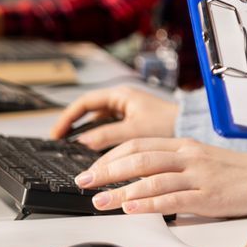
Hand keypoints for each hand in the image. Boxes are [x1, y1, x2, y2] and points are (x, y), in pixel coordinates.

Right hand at [47, 85, 177, 148]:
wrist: (191, 127)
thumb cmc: (169, 123)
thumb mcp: (133, 131)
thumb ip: (106, 136)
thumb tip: (82, 142)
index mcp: (120, 95)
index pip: (84, 102)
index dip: (67, 118)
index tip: (55, 134)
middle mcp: (121, 100)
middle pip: (88, 112)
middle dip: (72, 126)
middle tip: (58, 142)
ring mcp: (126, 111)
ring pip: (98, 122)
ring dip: (85, 134)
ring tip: (72, 149)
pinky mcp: (132, 122)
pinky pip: (108, 129)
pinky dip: (98, 138)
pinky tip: (93, 152)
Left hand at [75, 136, 246, 218]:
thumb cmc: (230, 171)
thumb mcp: (197, 159)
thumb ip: (169, 164)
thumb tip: (135, 177)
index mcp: (182, 145)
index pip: (138, 145)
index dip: (110, 156)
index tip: (91, 169)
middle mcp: (186, 156)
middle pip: (139, 159)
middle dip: (107, 171)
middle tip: (84, 182)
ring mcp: (196, 175)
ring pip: (151, 179)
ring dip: (121, 191)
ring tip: (99, 201)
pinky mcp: (205, 196)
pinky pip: (172, 199)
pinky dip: (148, 204)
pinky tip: (131, 208)